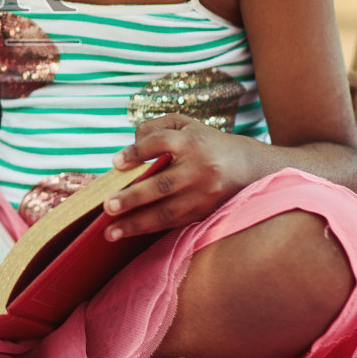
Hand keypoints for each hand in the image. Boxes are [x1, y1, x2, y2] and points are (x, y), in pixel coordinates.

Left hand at [102, 114, 258, 240]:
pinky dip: (151, 229)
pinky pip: (175, 222)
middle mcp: (200, 168)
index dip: (137, 152)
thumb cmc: (205, 143)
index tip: (116, 163)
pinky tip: (130, 232)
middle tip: (107, 206)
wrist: (249, 167)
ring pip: (168, 211)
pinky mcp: (205, 212)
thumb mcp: (185, 125)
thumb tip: (128, 152)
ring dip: (137, 223)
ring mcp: (204, 194)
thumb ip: (155, 129)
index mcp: (192, 141)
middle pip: (162, 183)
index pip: (161, 143)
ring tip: (111, 232)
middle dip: (133, 197)